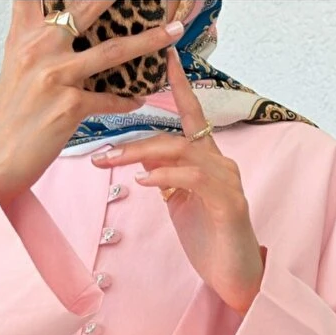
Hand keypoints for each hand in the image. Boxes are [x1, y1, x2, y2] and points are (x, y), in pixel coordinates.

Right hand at [0, 1, 185, 209]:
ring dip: (148, 41)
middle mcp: (39, 48)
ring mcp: (55, 76)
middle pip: (86, 7)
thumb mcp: (15, 63)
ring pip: (112, 52)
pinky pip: (109, 99)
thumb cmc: (11, 113)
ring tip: (172, 33)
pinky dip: (126, 101)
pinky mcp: (69, 107)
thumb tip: (59, 17)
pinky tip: (139, 100)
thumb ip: (34, 34)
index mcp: (25, 34)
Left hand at [90, 46, 265, 314]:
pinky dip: (168, 176)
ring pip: (183, 152)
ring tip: (112, 164)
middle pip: (175, 136)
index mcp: (208, 161)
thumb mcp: (177, 202)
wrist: (235, 278)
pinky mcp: (229, 203)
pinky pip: (196, 178)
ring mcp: (228, 182)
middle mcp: (221, 163)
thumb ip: (163, 175)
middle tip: (100, 153)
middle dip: (134, 141)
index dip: (179, 85)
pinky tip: (146, 181)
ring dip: (142, 155)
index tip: (164, 57)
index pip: (191, 116)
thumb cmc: (208, 240)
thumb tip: (139, 153)